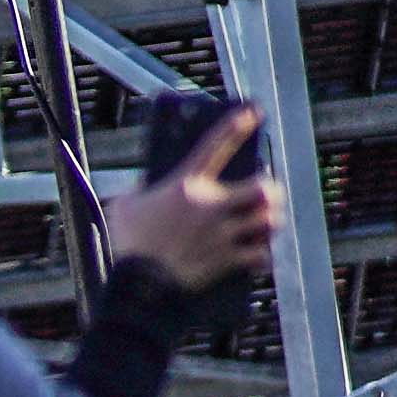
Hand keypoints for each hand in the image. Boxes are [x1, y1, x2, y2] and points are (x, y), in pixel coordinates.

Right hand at [104, 107, 279, 301]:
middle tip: (268, 193)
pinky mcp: (228, 259)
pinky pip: (262, 254)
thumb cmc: (129, 244)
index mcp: (185, 186)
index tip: (253, 112)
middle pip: (262, 188)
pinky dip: (264, 254)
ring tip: (266, 222)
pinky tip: (261, 254)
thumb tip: (149, 186)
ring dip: (270, 220)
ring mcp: (223, 233)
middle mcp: (210, 206)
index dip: (236, 125)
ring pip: (268, 220)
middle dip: (270, 190)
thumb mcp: (126, 207)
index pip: (215, 146)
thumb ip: (141, 191)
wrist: (141, 285)